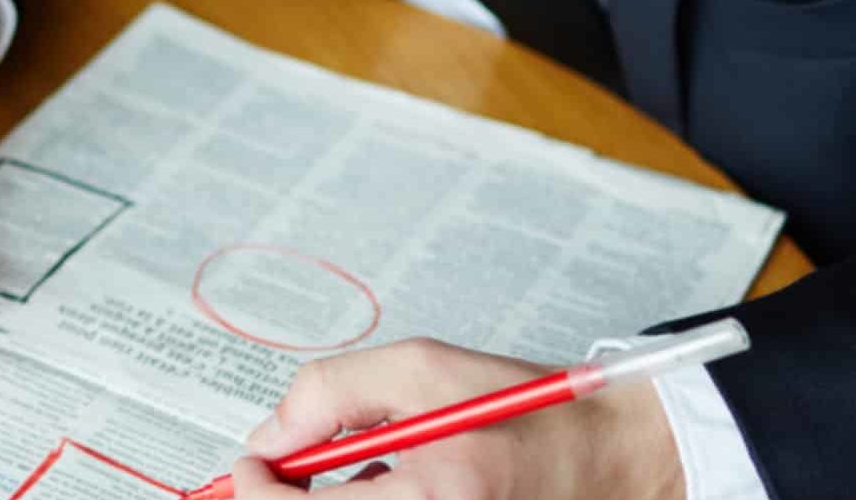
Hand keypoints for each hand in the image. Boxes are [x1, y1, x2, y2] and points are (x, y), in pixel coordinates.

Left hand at [230, 339, 681, 499]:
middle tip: (281, 472)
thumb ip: (334, 392)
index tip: (248, 465)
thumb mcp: (425, 369)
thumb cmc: (525, 409)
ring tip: (360, 475)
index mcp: (442, 492)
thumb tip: (271, 437)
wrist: (607, 458)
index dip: (257, 489)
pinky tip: (390, 491)